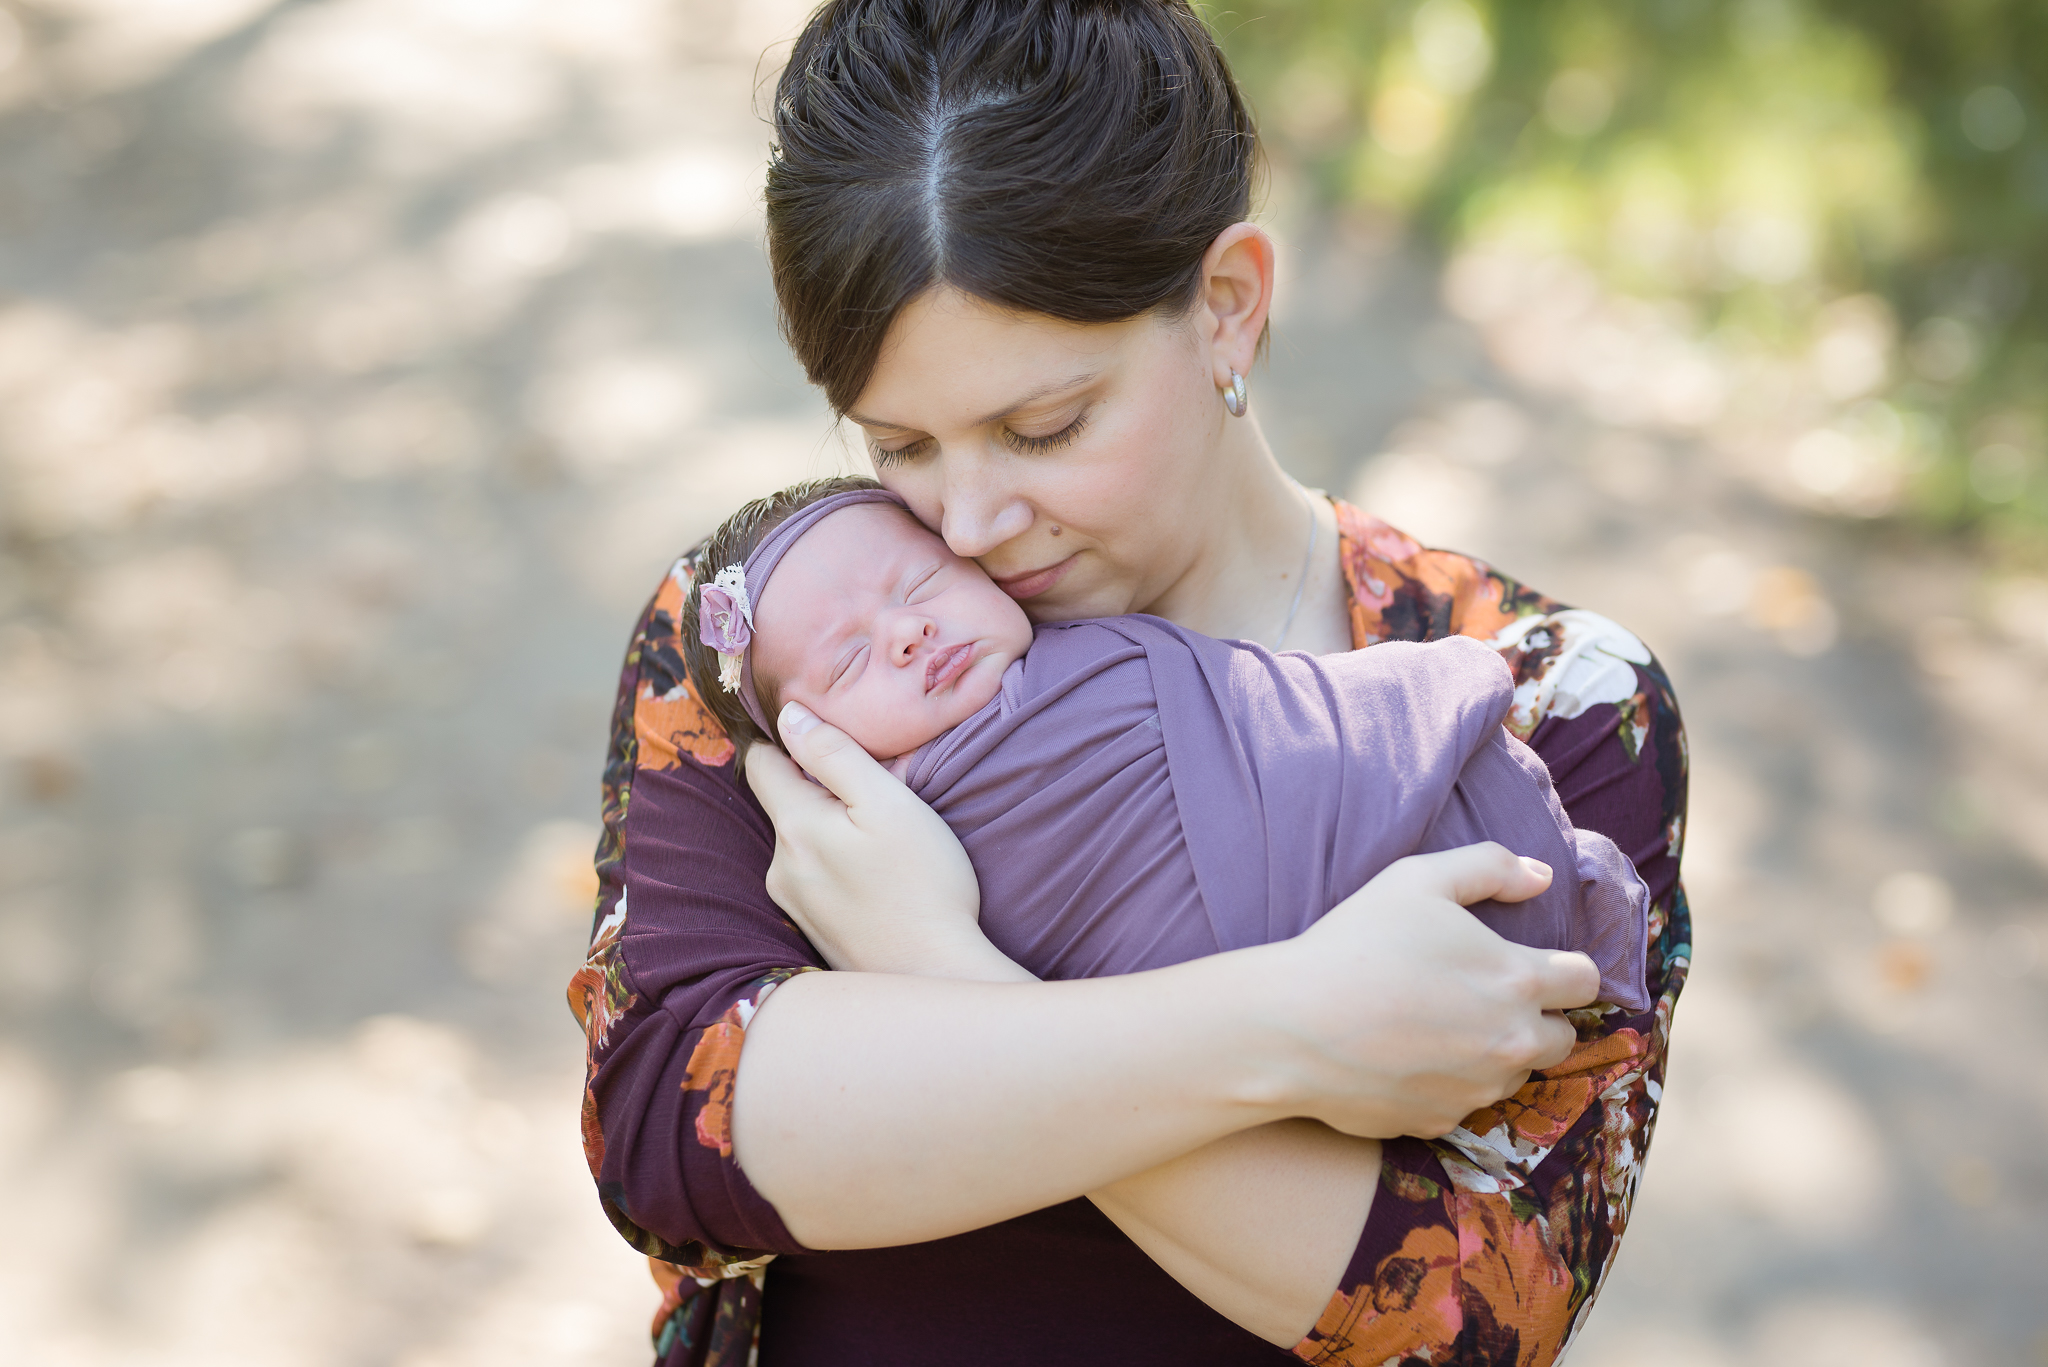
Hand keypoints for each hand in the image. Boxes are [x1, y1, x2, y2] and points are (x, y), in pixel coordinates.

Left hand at [744, 703, 1024, 980]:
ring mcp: (792, 902)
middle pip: (783, 803)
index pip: (760, 762)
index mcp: (794, 826)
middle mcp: (779, 866)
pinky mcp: (811, 928)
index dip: (786, 740)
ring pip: (800, 841)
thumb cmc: (924, 883)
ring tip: (879, 837)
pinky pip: (813, 876)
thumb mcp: (887, 802)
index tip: (823, 736)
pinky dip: (835, 864)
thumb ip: (834, 754)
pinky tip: (874, 875)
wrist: (936, 976)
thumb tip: (789, 715)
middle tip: (872, 789)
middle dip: (815, 788)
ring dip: (828, 829)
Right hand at [1264, 843, 1599, 1139]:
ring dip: (1496, 1053)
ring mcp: (1479, 1090)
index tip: (1536, 963)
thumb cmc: (1355, 944)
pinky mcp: (1442, 1123)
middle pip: (1563, 1037)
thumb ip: (1491, 867)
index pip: (1586, 980)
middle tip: (1483, 995)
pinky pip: (1465, 1103)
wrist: (1291, 1028)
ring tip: (1440, 1026)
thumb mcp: (1418, 879)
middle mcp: (1513, 1043)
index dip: (1566, 967)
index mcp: (1519, 979)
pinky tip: (1407, 1057)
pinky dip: (1450, 1083)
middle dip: (1537, 1016)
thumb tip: (1541, 877)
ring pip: (1515, 1074)